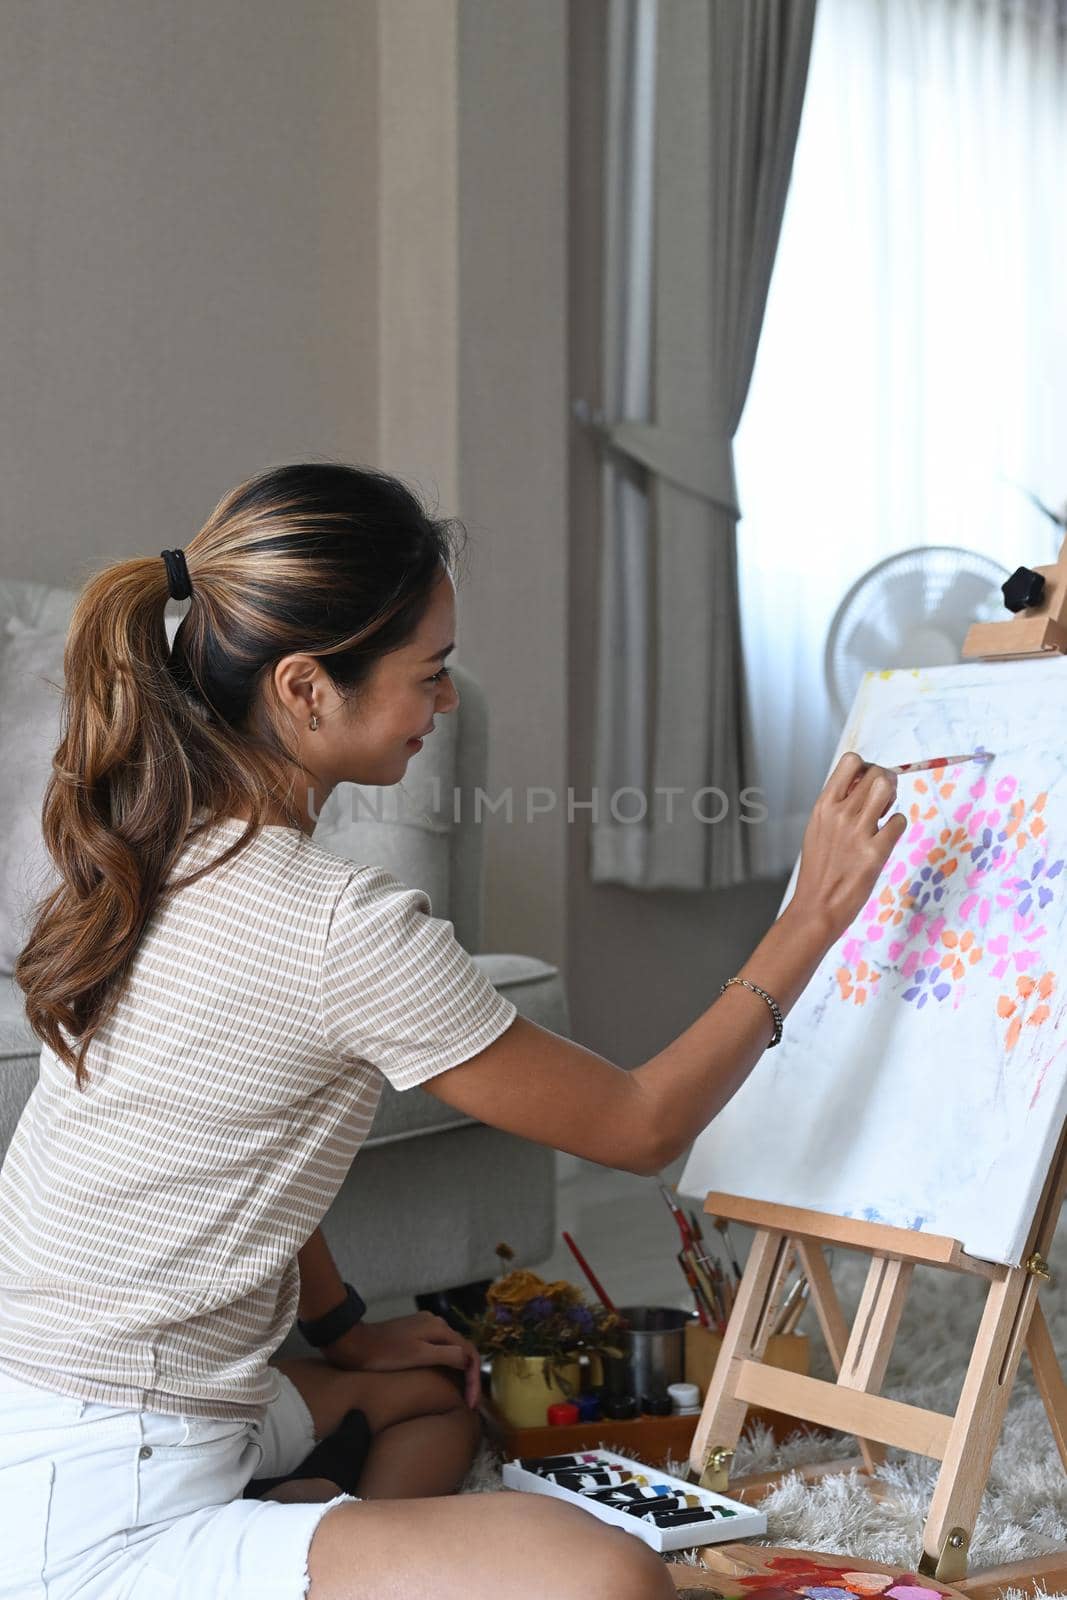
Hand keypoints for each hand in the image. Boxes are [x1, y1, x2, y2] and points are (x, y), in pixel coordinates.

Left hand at [321, 1311, 482, 1408]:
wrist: (355, 1345)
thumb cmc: (385, 1353)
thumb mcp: (418, 1355)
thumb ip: (447, 1355)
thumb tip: (469, 1360)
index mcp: (439, 1328)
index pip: (469, 1353)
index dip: (474, 1379)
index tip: (471, 1404)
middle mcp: (436, 1324)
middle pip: (462, 1350)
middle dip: (469, 1377)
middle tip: (469, 1404)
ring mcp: (424, 1328)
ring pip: (451, 1350)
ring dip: (459, 1372)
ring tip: (461, 1395)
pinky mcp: (414, 1334)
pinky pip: (439, 1349)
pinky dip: (446, 1365)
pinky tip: (444, 1380)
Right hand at [790, 751, 906, 942]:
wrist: (816, 907)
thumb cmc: (820, 870)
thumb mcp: (818, 829)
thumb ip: (837, 806)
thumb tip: (862, 785)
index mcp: (823, 805)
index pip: (851, 761)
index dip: (866, 767)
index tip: (865, 786)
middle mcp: (839, 813)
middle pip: (876, 772)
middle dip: (887, 781)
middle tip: (881, 803)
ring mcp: (857, 832)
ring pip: (887, 788)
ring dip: (893, 797)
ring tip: (884, 815)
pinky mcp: (874, 852)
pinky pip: (899, 821)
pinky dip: (897, 826)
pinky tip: (884, 840)